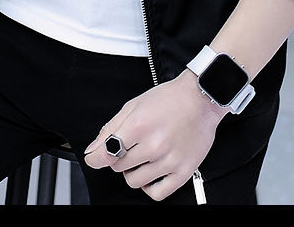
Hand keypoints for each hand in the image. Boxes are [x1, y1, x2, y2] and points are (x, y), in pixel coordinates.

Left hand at [83, 69, 227, 200]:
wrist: (200, 99)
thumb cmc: (169, 99)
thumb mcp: (133, 105)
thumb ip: (110, 128)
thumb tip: (93, 149)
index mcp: (139, 125)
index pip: (106, 153)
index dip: (95, 158)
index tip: (94, 158)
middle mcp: (154, 145)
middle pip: (119, 166)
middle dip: (118, 158)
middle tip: (128, 146)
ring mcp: (169, 160)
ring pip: (135, 181)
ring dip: (132, 171)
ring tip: (141, 157)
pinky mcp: (183, 171)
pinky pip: (157, 193)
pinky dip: (149, 186)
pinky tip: (150, 173)